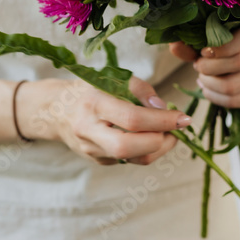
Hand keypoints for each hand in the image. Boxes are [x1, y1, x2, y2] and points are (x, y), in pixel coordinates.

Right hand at [21, 77, 190, 166]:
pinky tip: (151, 137)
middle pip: (130, 147)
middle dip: (161, 140)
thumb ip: (140, 89)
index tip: (183, 118)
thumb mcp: (111, 78)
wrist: (56, 110)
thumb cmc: (89, 90)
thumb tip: (164, 109)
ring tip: (168, 133)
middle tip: (176, 129)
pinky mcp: (99, 161)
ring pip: (135, 160)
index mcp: (93, 104)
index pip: (132, 118)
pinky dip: (147, 150)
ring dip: (160, 149)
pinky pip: (131, 161)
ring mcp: (92, 150)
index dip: (162, 120)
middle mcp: (89, 130)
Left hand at [178, 26, 239, 108]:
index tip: (203, 51)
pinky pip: (237, 102)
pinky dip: (217, 98)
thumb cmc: (227, 42)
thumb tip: (174, 46)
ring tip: (202, 79)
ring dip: (211, 85)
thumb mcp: (211, 37)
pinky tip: (209, 90)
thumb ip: (192, 42)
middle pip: (238, 63)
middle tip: (198, 67)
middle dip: (210, 68)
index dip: (219, 47)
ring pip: (235, 87)